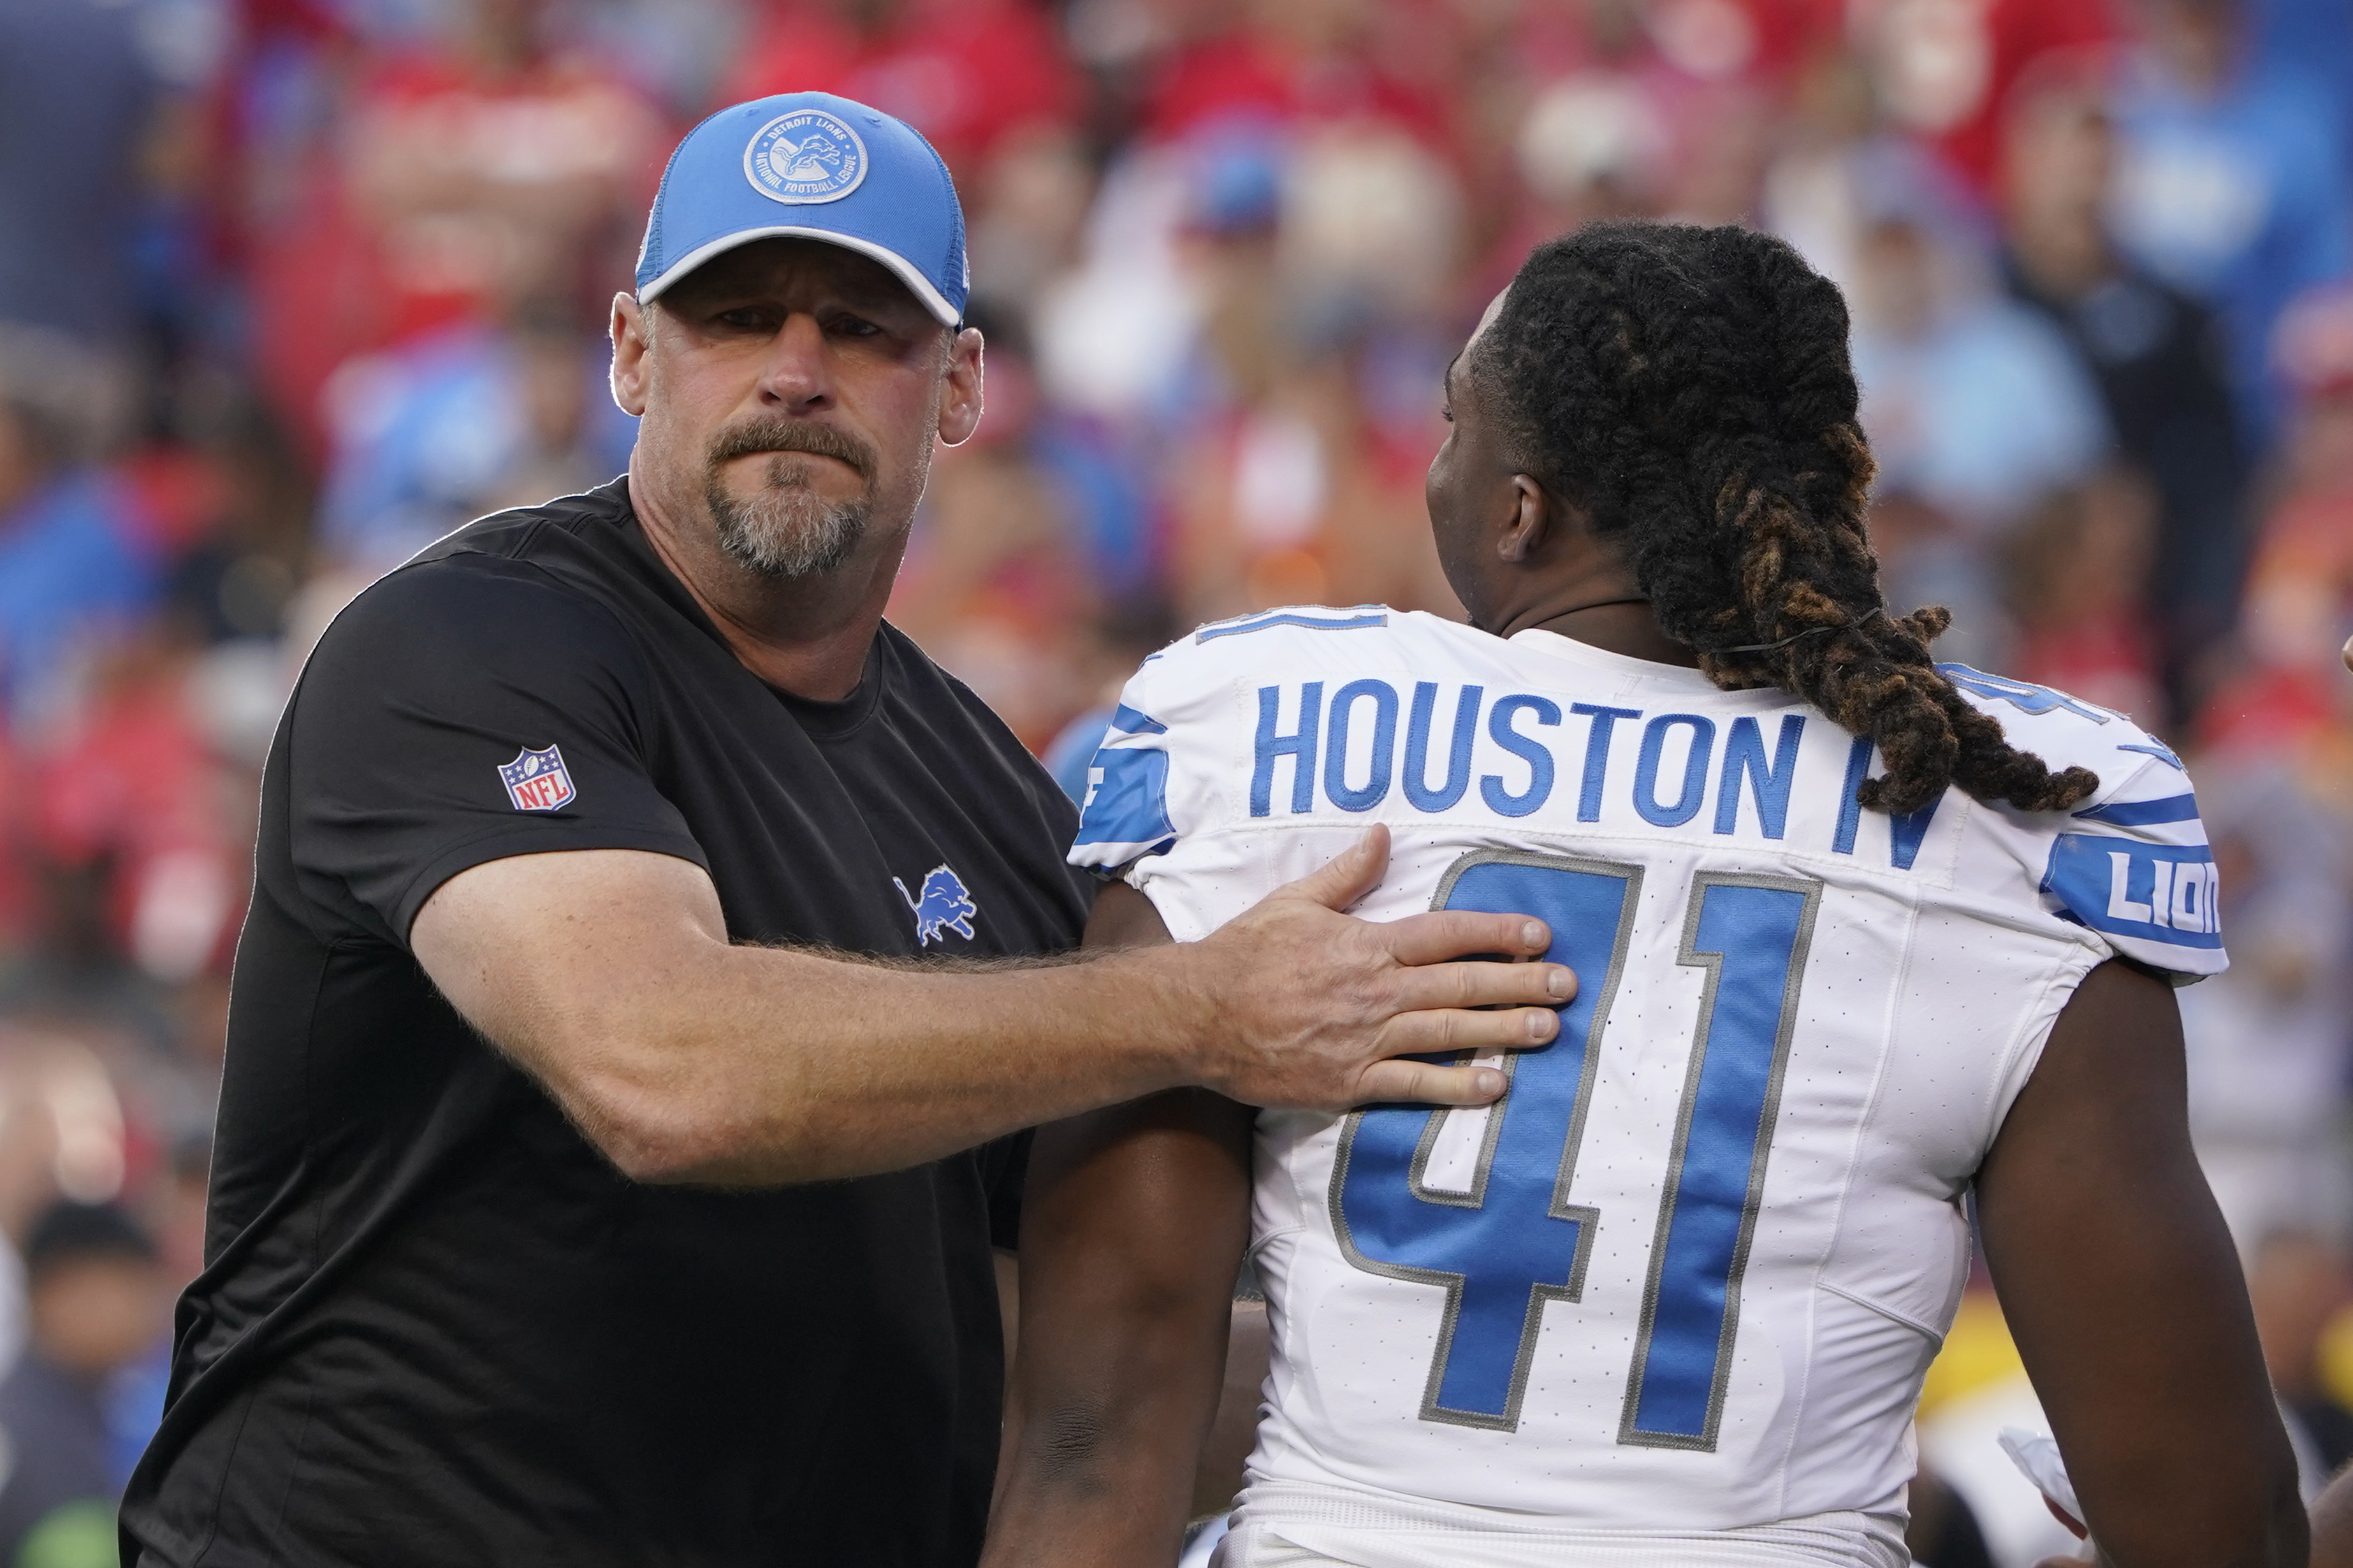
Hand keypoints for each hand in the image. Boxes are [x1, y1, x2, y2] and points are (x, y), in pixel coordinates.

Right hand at [1172, 825, 1572, 1110]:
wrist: (1197, 1016)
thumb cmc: (1244, 954)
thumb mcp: (1294, 902)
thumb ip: (1345, 874)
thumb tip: (1382, 835)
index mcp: (1365, 944)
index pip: (1446, 933)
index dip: (1496, 932)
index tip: (1539, 934)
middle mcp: (1374, 991)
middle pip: (1461, 983)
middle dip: (1519, 983)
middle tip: (1567, 985)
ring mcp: (1364, 1039)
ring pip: (1447, 1032)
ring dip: (1503, 1031)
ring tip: (1548, 1030)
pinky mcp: (1348, 1082)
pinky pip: (1412, 1085)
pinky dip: (1455, 1086)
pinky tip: (1494, 1086)